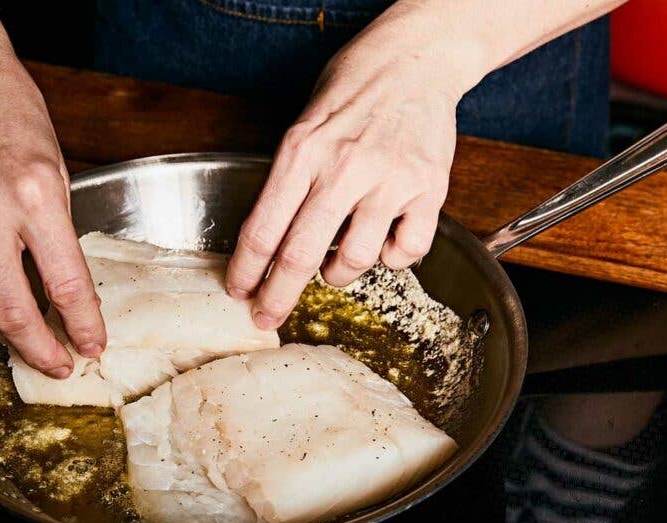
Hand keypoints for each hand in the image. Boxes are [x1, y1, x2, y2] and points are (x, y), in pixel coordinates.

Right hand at [0, 29, 104, 376]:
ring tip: (29, 348)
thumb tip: (64, 286)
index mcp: (32, 196)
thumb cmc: (8, 107)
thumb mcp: (54, 165)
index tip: (93, 345)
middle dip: (40, 351)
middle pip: (12, 313)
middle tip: (60, 366)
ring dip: (5, 339)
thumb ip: (57, 229)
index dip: (82, 326)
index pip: (64, 285)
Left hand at [226, 30, 462, 329]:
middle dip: (277, 297)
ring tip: (336, 262)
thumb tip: (267, 246)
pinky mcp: (429, 190)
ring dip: (338, 274)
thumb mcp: (303, 128)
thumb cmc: (352, 93)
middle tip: (267, 317)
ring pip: (354, 261)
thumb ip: (287, 182)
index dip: (246, 270)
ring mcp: (389, 180)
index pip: (262, 228)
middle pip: (299, 255)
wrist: (415, 60)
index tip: (238, 292)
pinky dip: (392, 258)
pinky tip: (385, 239)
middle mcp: (343, 168)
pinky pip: (406, 252)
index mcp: (302, 152)